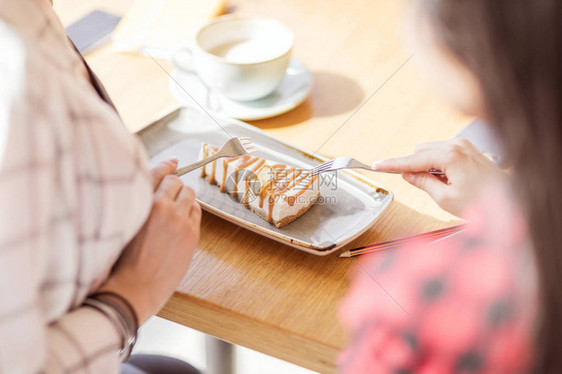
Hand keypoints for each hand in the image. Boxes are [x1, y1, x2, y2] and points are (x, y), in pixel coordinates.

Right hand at [99, 158, 201, 323]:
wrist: (135, 288)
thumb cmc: (121, 260)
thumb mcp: (123, 224)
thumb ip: (136, 204)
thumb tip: (151, 189)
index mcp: (139, 202)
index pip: (156, 173)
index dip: (166, 165)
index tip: (174, 161)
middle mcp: (160, 207)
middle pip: (176, 182)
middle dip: (174, 186)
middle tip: (171, 195)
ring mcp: (179, 220)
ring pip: (190, 194)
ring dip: (184, 197)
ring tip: (176, 210)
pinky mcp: (191, 233)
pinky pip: (196, 210)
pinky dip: (191, 211)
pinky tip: (182, 221)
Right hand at [373, 138, 501, 215]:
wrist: (513, 203)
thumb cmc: (483, 203)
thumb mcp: (445, 198)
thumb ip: (423, 183)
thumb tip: (408, 175)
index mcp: (450, 156)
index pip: (413, 159)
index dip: (393, 164)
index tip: (377, 165)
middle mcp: (457, 145)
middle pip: (421, 151)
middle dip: (415, 167)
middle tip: (422, 187)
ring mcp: (465, 145)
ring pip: (432, 151)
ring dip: (429, 167)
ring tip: (444, 187)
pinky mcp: (470, 150)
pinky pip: (445, 153)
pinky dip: (440, 165)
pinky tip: (450, 181)